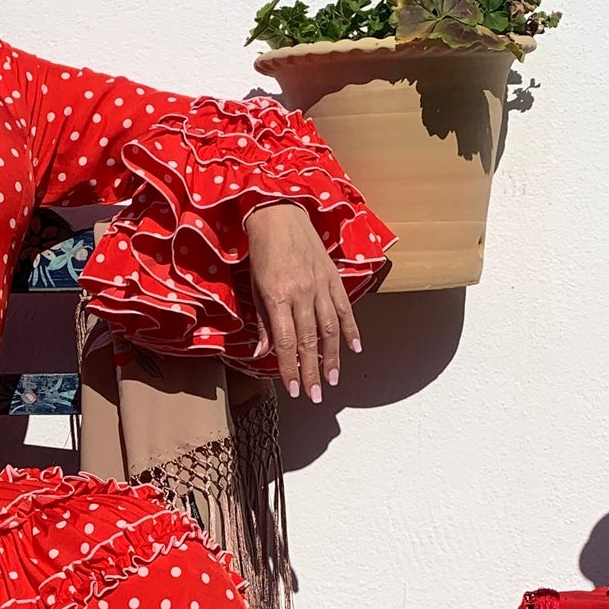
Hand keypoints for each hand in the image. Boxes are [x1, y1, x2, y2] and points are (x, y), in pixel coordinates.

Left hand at [245, 203, 360, 400]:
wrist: (280, 213)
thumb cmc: (263, 250)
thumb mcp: (255, 285)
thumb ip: (263, 321)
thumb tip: (264, 353)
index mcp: (278, 295)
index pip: (286, 342)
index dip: (290, 368)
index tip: (294, 388)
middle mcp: (302, 293)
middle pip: (309, 340)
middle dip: (312, 371)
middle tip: (314, 395)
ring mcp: (320, 285)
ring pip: (330, 329)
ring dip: (332, 357)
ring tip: (332, 379)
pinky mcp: (333, 277)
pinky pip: (344, 308)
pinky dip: (351, 330)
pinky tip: (354, 348)